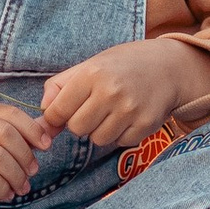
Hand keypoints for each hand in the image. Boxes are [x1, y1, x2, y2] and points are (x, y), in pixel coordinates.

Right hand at [0, 95, 46, 208]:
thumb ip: (13, 131)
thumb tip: (48, 129)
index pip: (8, 114)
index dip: (32, 129)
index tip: (46, 144)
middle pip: (5, 135)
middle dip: (25, 155)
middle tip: (33, 171)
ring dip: (16, 175)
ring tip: (22, 187)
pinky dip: (2, 187)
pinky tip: (6, 193)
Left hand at [39, 36, 209, 158]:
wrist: (168, 66)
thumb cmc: (122, 65)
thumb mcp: (89, 65)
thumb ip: (59, 88)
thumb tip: (41, 121)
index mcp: (92, 74)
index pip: (57, 111)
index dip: (56, 115)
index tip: (63, 112)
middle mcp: (111, 92)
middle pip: (76, 128)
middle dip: (81, 122)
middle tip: (94, 107)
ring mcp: (130, 110)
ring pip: (97, 140)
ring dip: (101, 130)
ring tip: (113, 111)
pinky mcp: (146, 125)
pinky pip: (120, 143)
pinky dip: (121, 134)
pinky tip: (129, 117)